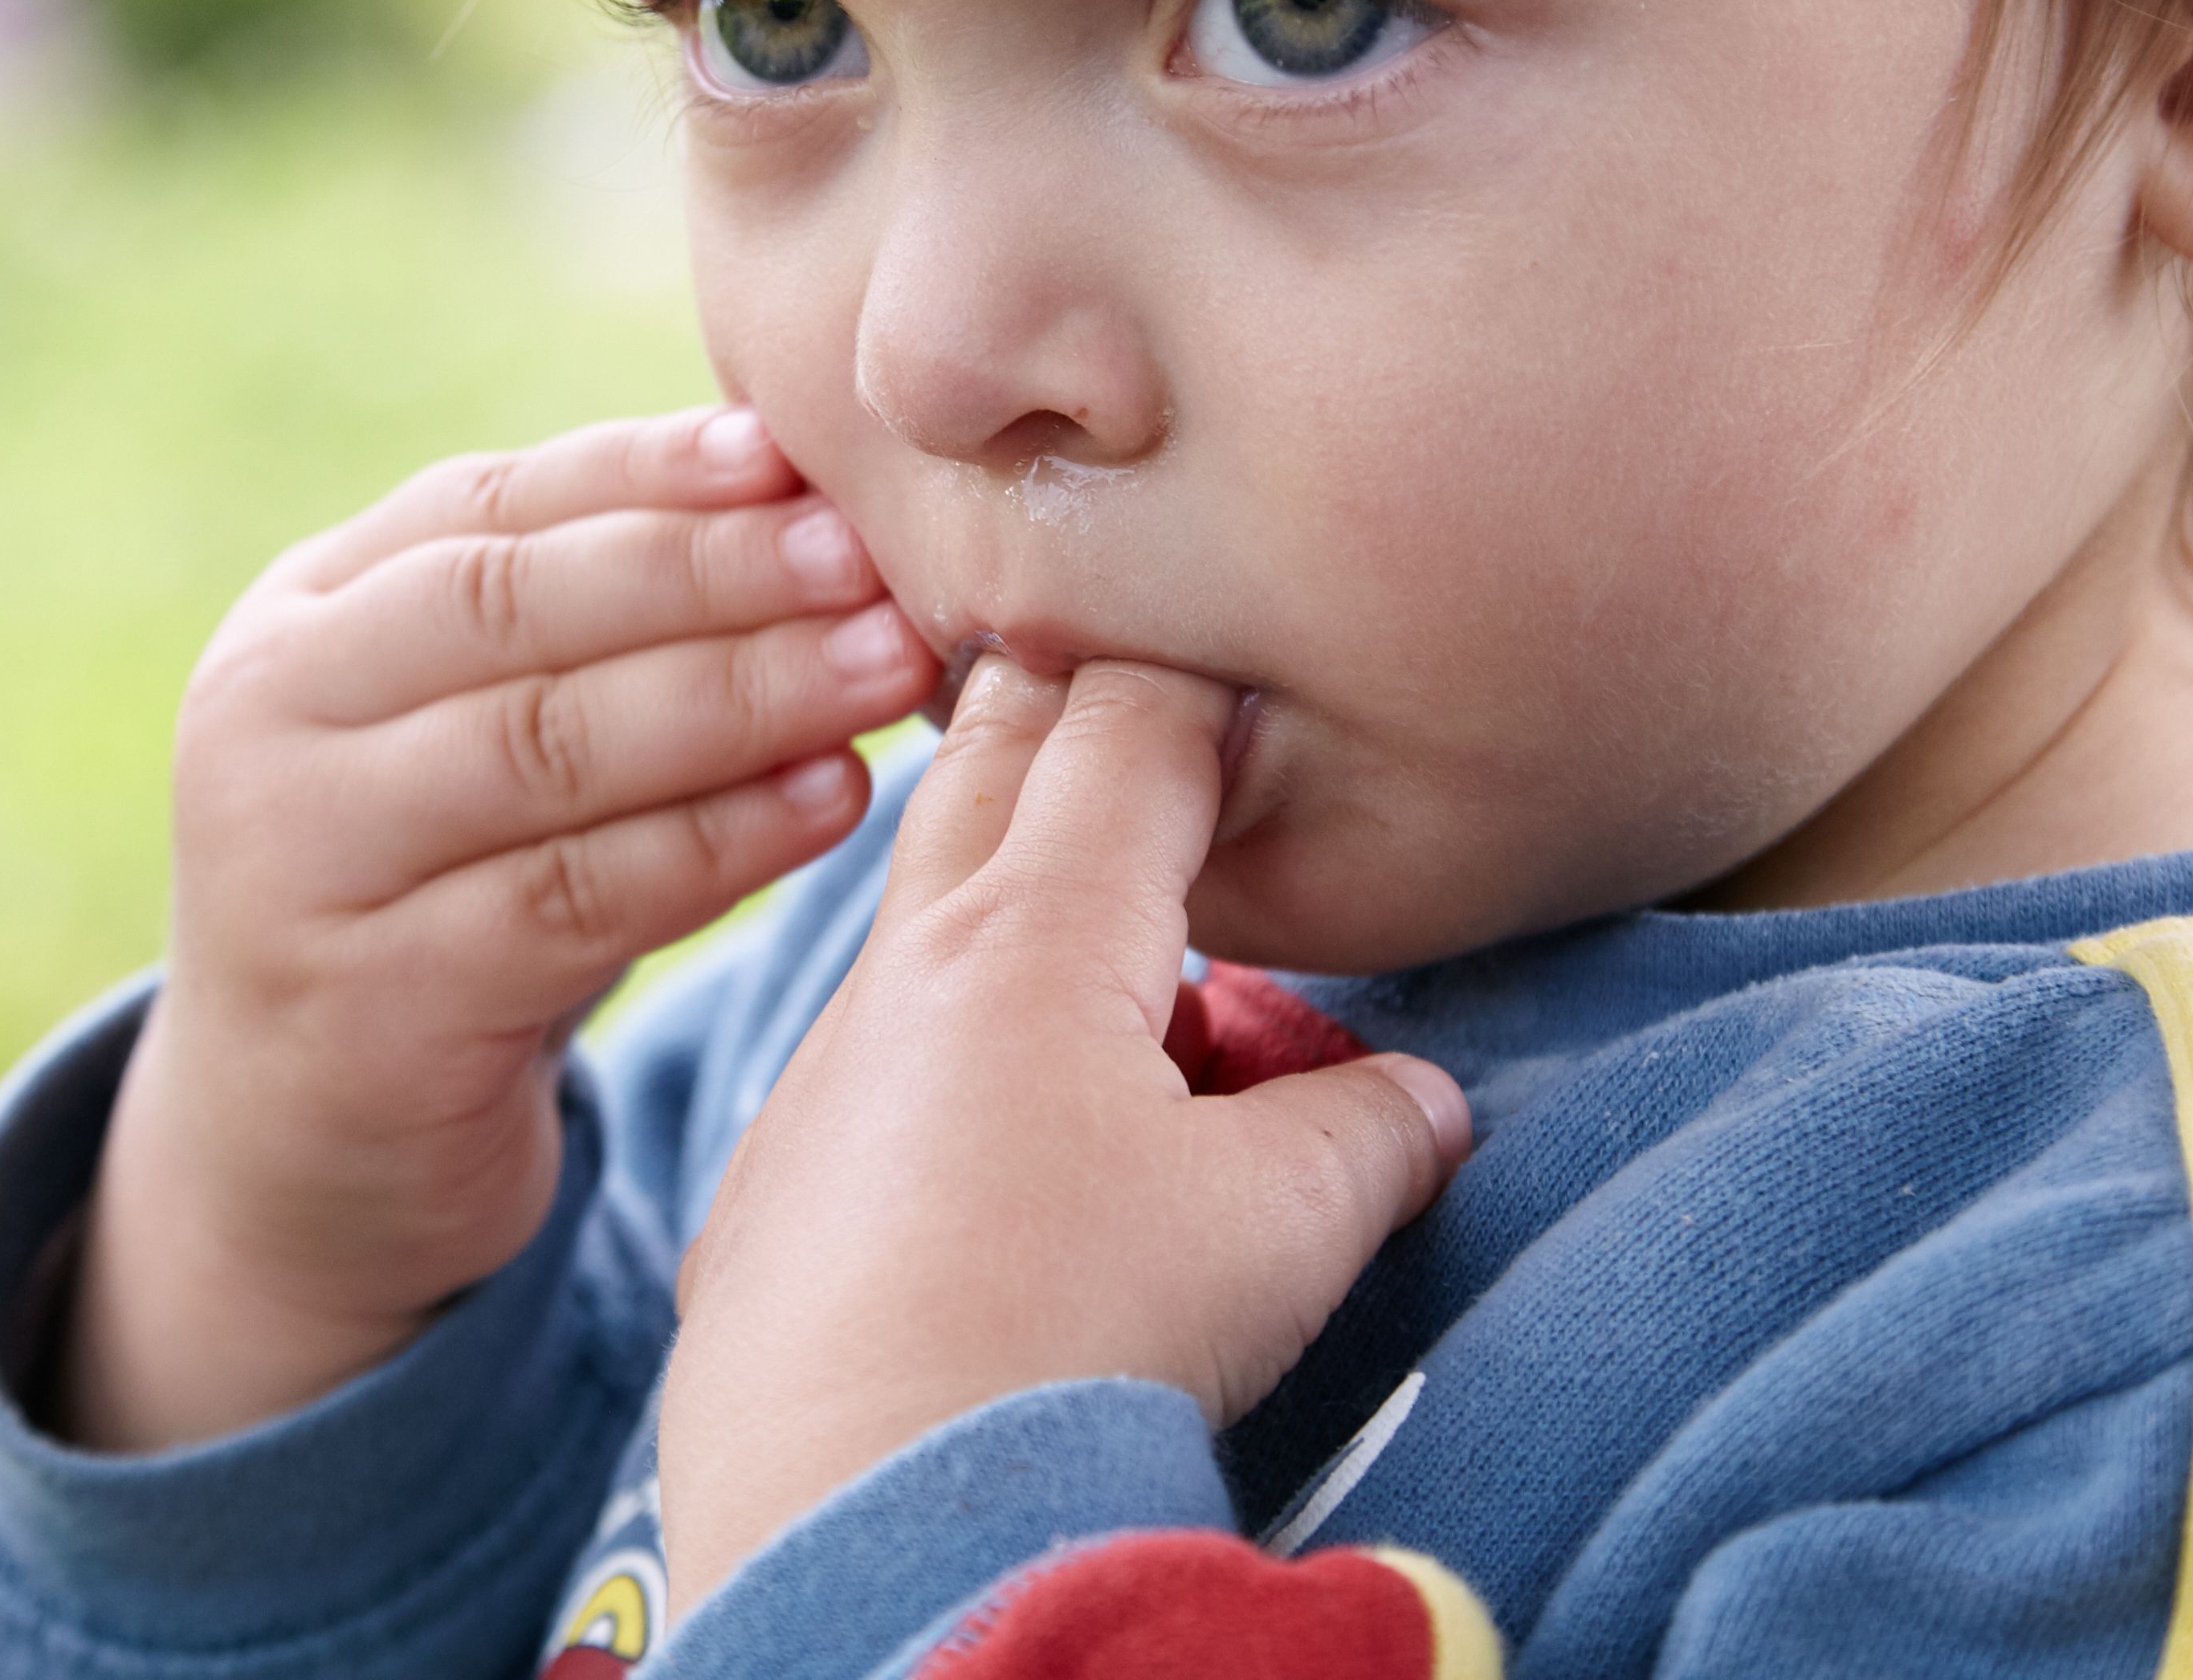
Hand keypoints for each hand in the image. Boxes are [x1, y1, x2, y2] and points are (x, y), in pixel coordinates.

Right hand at [62, 406, 933, 1451]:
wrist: (303, 1148)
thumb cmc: (446, 893)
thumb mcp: (473, 732)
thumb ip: (583, 622)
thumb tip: (799, 486)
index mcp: (301, 620)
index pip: (484, 507)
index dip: (643, 471)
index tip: (791, 455)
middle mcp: (268, 725)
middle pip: (513, 611)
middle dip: (708, 573)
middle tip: (866, 559)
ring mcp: (300, 871)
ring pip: (546, 749)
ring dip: (738, 697)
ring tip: (885, 666)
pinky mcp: (370, 1013)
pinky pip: (572, 904)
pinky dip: (717, 844)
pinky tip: (835, 801)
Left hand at [655, 658, 1474, 1593]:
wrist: (868, 1522)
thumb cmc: (1080, 1338)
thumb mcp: (1284, 1224)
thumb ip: (1368, 1130)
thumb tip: (1421, 1103)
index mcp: (1039, 934)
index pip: (1121, 729)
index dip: (1194, 683)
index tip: (1241, 670)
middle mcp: (907, 975)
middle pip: (985, 773)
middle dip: (1062, 717)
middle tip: (1122, 690)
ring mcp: (820, 1084)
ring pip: (915, 927)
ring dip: (1002, 902)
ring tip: (1086, 934)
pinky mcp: (771, 1199)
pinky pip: (864, 1077)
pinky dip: (937, 1059)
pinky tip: (986, 1144)